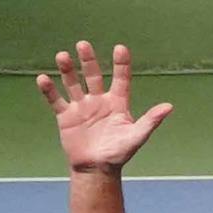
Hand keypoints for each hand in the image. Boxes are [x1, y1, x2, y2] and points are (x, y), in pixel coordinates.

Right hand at [40, 42, 173, 174]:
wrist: (96, 168)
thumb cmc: (119, 153)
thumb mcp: (137, 136)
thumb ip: (150, 121)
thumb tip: (169, 107)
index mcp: (118, 103)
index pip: (121, 79)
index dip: (121, 64)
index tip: (120, 48)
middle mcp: (99, 101)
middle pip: (93, 76)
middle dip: (88, 61)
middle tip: (83, 44)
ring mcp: (81, 107)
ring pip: (73, 84)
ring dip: (67, 70)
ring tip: (62, 56)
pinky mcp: (66, 116)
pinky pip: (56, 100)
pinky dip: (49, 90)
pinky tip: (43, 78)